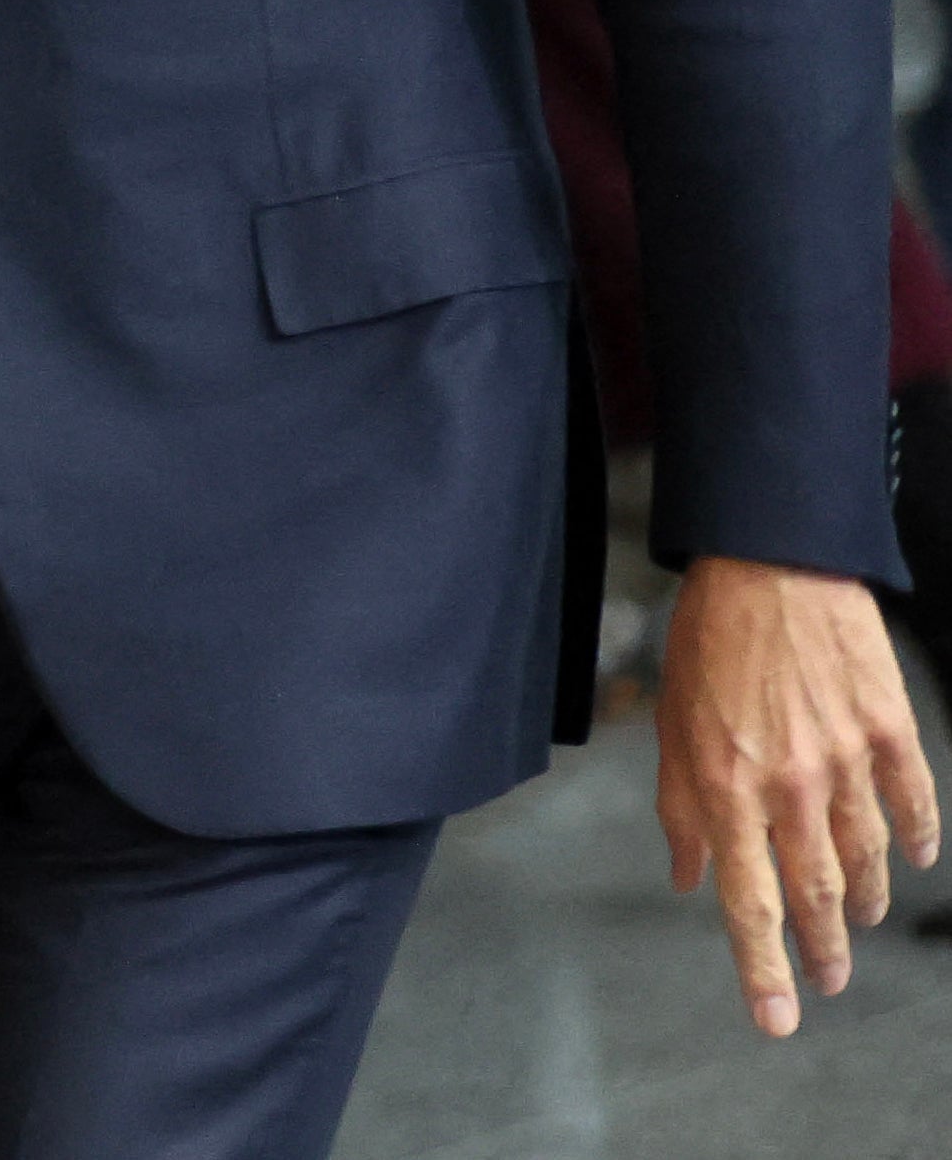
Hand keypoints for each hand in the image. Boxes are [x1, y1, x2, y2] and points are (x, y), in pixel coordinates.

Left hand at [655, 556, 940, 1035]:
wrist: (769, 564)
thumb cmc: (706, 640)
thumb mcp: (669, 723)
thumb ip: (679, 807)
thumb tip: (686, 874)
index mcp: (726, 788)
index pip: (747, 900)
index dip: (760, 967)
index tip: (774, 1019)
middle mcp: (790, 786)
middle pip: (816, 894)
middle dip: (821, 950)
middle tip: (827, 983)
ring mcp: (846, 761)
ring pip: (864, 857)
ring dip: (862, 899)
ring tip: (859, 923)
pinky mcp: (889, 731)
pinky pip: (912, 801)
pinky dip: (914, 836)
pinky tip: (912, 859)